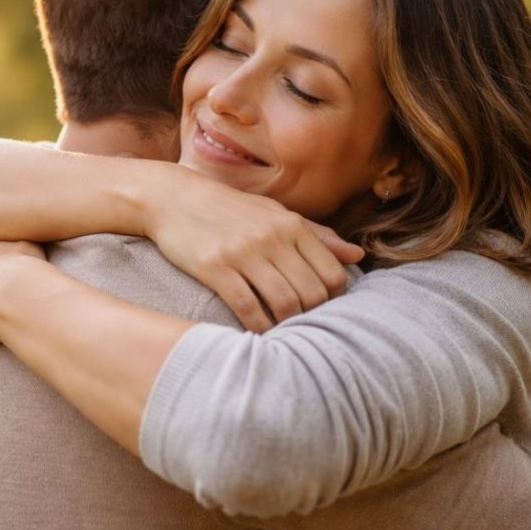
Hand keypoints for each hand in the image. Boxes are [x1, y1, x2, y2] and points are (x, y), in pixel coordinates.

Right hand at [144, 168, 364, 331]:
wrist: (172, 198)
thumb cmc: (228, 208)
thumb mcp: (273, 213)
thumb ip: (315, 234)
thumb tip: (357, 255)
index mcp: (291, 225)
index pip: (332, 273)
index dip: (333, 299)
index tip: (321, 309)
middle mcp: (272, 238)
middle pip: (312, 292)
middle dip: (312, 316)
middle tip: (302, 326)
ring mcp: (243, 253)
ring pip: (284, 302)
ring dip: (287, 324)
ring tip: (282, 330)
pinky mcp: (215, 267)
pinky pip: (246, 306)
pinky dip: (257, 325)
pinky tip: (257, 331)